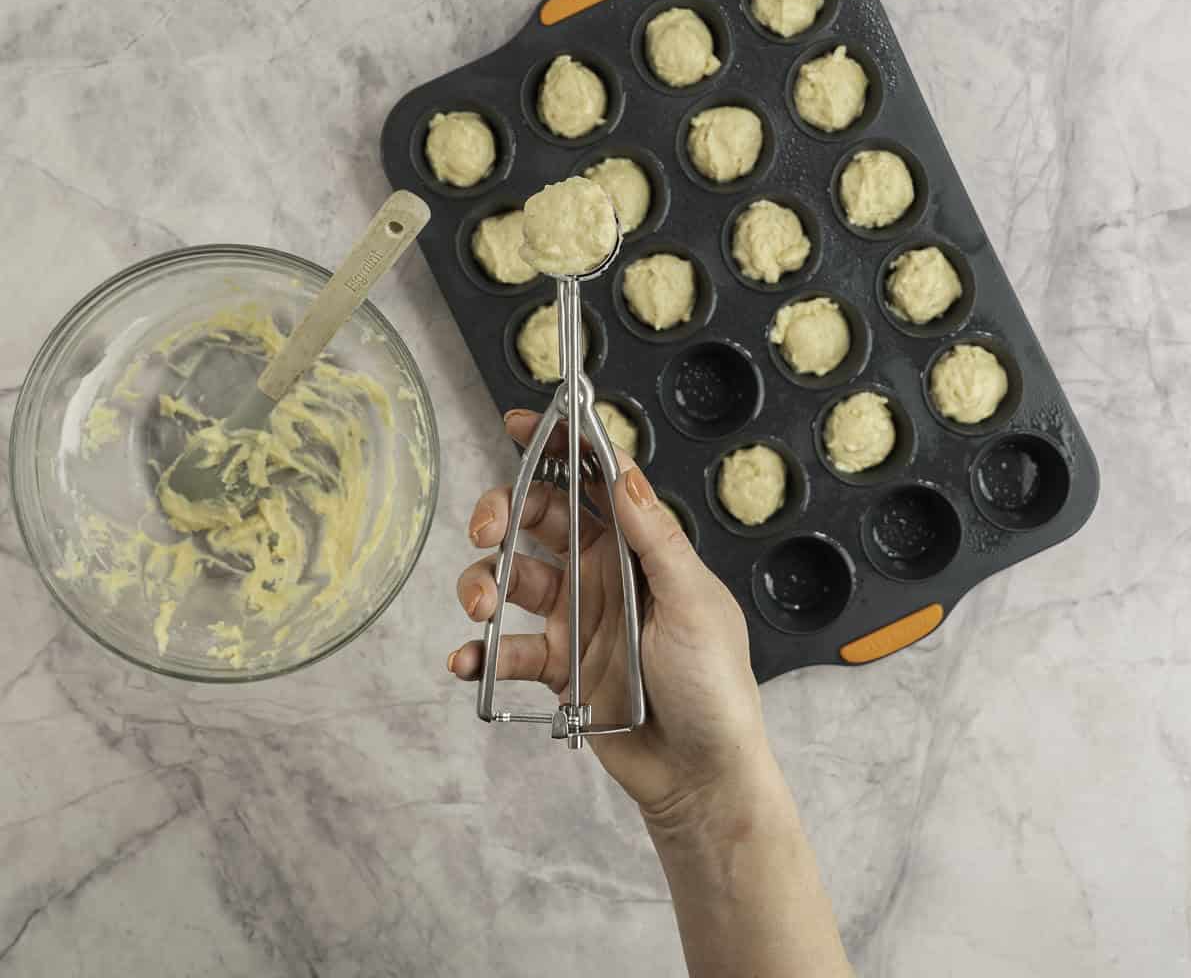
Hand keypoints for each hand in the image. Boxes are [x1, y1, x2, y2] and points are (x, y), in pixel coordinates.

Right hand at [447, 408, 772, 816]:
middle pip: (537, 520)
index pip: (596, 481)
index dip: (559, 446)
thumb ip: (656, 540)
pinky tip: (467, 662)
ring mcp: (575, 618)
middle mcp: (602, 572)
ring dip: (481, 584)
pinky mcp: (555, 666)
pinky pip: (504, 649)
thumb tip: (625, 473)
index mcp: (641, 548)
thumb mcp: (694, 604)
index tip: (519, 423)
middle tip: (486, 530)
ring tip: (482, 610)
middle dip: (502, 512)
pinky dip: (478, 654)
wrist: (701, 775)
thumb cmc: (716, 686)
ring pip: (509, 578)